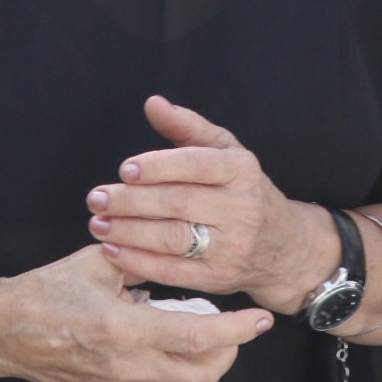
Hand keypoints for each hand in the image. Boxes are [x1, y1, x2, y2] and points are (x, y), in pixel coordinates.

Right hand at [0, 244, 271, 381]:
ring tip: (209, 337)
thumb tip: (180, 246)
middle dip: (229, 351)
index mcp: (124, 330)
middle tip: (234, 324)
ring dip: (208, 368)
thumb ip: (143, 257)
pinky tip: (178, 352)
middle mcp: (126, 369)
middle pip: (203, 375)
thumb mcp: (98, 261)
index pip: (199, 338)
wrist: (4, 332)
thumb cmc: (47, 290)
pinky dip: (183, 380)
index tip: (260, 318)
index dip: (237, 330)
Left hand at [86, 95, 335, 315]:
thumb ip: (187, 127)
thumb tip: (153, 103)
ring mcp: (233, 247)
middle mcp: (241, 208)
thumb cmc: (244, 190)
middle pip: (178, 204)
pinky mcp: (220, 279)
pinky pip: (175, 272)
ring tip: (99, 224)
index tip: (124, 169)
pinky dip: (140, 263)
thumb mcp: (226, 151)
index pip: (196, 164)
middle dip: (131, 202)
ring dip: (129, 233)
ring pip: (174, 239)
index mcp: (240, 170)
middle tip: (97, 199)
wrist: (285, 247)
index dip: (158, 166)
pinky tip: (114, 251)